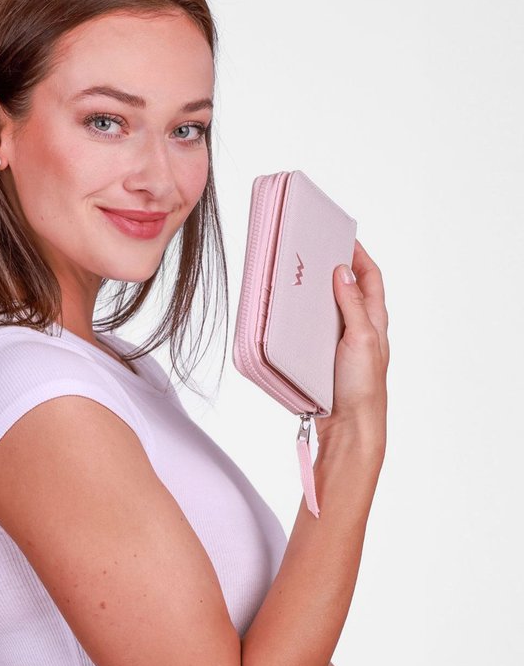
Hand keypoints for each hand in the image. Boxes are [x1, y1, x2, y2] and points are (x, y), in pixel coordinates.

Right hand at [318, 239, 389, 450]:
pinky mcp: (326, 360)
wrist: (349, 428)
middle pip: (350, 290)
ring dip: (317, 295)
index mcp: (374, 322)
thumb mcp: (360, 338)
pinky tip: (292, 317)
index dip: (359, 255)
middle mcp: (361, 331)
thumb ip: (352, 304)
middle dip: (335, 269)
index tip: (341, 238)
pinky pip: (316, 332)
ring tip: (300, 279)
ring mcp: (343, 346)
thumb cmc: (362, 388)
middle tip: (314, 253)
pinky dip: (306, 319)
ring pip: (331, 310)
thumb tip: (343, 272)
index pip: (370, 278)